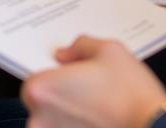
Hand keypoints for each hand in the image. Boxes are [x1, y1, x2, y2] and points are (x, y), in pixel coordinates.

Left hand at [22, 35, 165, 127]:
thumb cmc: (131, 94)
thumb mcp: (108, 51)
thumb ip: (80, 46)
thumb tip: (66, 54)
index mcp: (42, 90)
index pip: (34, 81)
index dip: (54, 77)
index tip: (69, 77)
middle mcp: (40, 120)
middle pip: (42, 105)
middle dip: (62, 98)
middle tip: (87, 92)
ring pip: (56, 123)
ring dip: (70, 116)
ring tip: (99, 107)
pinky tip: (100, 121)